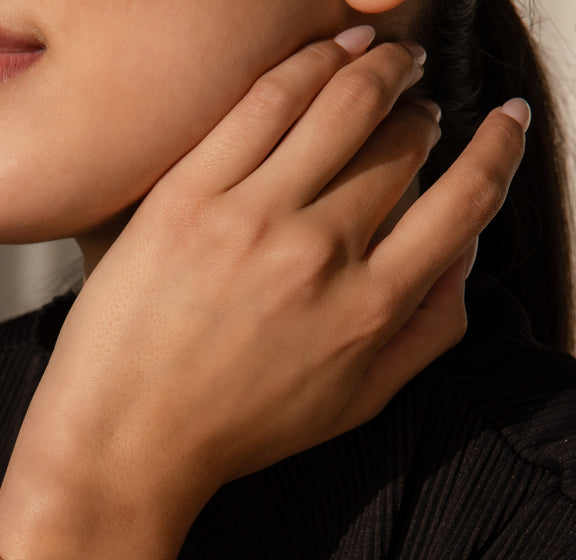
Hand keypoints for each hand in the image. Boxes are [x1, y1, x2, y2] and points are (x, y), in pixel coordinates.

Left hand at [10, 33, 526, 543]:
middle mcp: (320, 256)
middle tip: (416, 103)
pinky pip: (265, 101)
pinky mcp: (187, 197)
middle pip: (401, 146)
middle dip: (421, 114)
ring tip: (389, 57)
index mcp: (368, 311)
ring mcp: (250, 220)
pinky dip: (312, 61)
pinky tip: (332, 50)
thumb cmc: (233, 430)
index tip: (503, 127)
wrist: (124, 441)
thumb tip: (465, 259)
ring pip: (345, 105)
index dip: (497, 153)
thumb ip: (425, 335)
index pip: (463, 204)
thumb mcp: (352, 406)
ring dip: (383, 67)